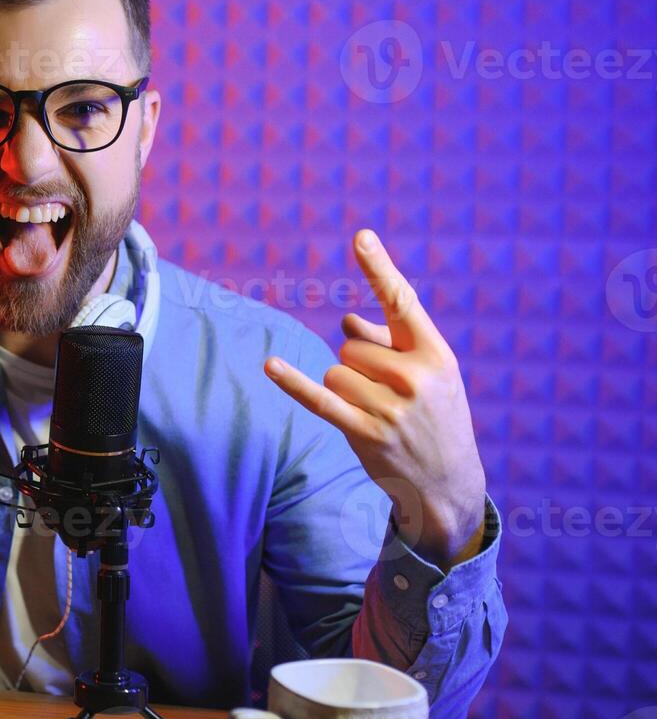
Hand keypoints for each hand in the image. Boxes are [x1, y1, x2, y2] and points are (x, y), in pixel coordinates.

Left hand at [264, 229, 486, 569]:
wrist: (448, 482)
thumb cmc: (434, 416)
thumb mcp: (427, 375)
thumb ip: (388, 343)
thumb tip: (346, 322)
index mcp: (435, 354)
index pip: (402, 302)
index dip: (379, 268)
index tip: (360, 236)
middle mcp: (416, 377)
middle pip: (350, 344)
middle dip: (359, 365)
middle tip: (387, 395)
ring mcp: (391, 408)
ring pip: (335, 371)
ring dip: (345, 389)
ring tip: (377, 413)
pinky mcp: (365, 433)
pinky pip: (320, 399)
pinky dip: (293, 383)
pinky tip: (270, 366)